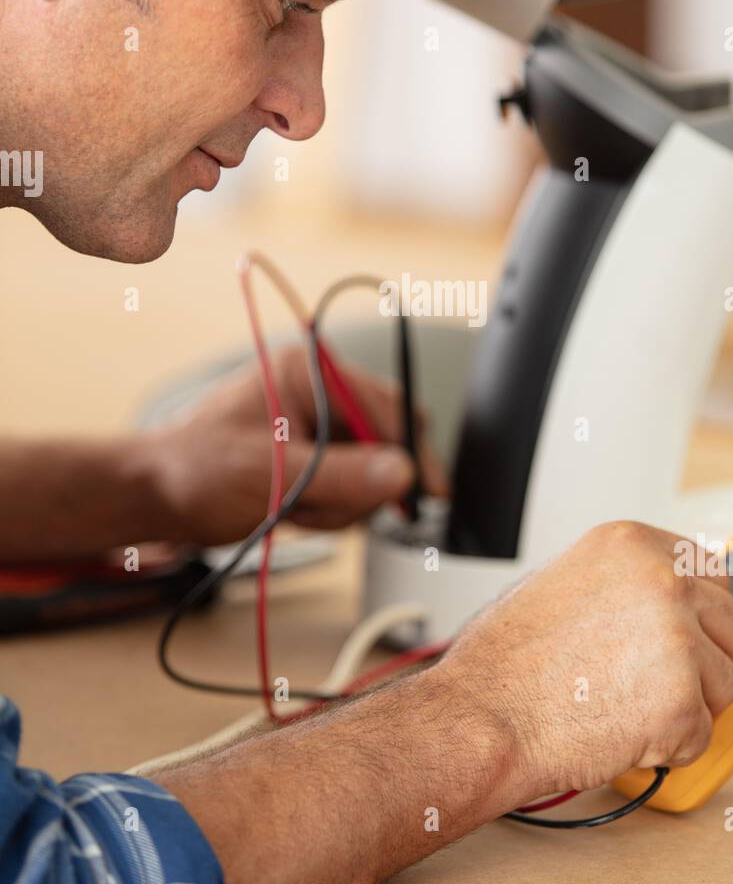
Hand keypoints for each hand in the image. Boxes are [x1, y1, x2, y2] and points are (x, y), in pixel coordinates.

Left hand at [145, 345, 447, 544]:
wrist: (156, 499)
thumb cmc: (196, 474)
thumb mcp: (273, 477)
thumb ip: (342, 476)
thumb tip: (401, 474)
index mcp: (309, 373)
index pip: (387, 406)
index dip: (409, 451)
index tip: (425, 493)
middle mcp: (320, 393)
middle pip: (388, 439)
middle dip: (364, 483)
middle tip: (326, 506)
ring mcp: (320, 426)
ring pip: (374, 472)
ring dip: (343, 502)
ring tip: (295, 508)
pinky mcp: (317, 457)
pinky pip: (354, 488)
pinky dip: (333, 509)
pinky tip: (296, 511)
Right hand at [434, 520, 732, 804]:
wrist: (481, 717)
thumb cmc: (507, 662)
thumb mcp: (568, 582)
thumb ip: (628, 583)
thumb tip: (674, 598)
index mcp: (633, 544)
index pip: (714, 571)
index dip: (700, 612)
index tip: (684, 633)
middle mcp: (663, 580)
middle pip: (732, 626)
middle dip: (701, 661)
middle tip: (646, 680)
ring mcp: (677, 639)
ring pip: (724, 684)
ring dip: (685, 706)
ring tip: (620, 704)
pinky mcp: (682, 701)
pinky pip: (704, 733)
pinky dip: (670, 747)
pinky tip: (619, 730)